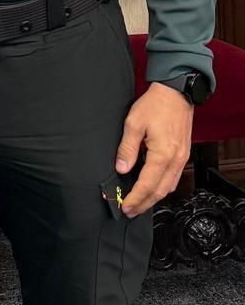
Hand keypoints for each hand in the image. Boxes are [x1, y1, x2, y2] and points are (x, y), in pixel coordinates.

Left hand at [115, 82, 193, 216]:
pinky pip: (174, 178)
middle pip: (159, 192)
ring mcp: (182, 159)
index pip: (147, 185)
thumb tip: (121, 169)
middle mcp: (175, 161)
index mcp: (162, 155)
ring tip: (138, 203)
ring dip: (153, 198)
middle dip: (143, 204)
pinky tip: (152, 188)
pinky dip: (162, 187)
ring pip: (168, 187)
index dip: (135, 199)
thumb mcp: (133, 123)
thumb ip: (127, 148)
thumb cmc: (155, 105)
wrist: (176, 93)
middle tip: (129, 211)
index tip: (124, 207)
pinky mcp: (183, 155)